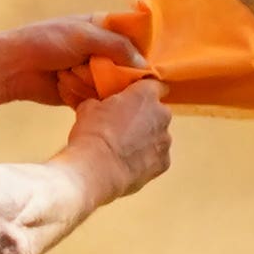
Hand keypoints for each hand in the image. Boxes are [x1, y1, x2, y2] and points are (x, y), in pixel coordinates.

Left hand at [0, 17, 147, 123]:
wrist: (14, 67)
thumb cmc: (46, 42)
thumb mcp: (84, 36)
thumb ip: (116, 46)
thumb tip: (144, 66)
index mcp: (100, 27)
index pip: (132, 36)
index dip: (144, 50)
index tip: (155, 65)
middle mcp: (98, 49)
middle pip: (126, 64)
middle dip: (128, 75)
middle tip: (130, 83)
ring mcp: (90, 72)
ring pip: (115, 84)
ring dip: (110, 89)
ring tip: (100, 88)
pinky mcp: (82, 92)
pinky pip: (100, 98)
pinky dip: (98, 100)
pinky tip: (95, 100)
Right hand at [69, 79, 172, 197]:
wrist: (97, 167)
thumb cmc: (94, 133)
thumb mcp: (88, 108)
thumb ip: (100, 102)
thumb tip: (97, 106)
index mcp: (145, 95)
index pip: (156, 86)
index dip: (144, 92)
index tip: (135, 98)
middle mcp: (162, 114)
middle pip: (157, 112)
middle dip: (145, 118)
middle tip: (123, 125)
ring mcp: (165, 140)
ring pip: (158, 136)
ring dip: (146, 139)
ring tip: (124, 148)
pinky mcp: (164, 162)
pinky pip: (157, 157)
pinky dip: (146, 160)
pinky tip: (128, 163)